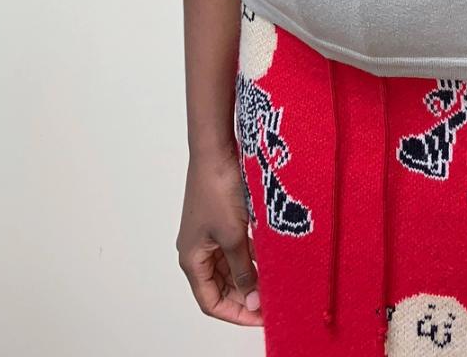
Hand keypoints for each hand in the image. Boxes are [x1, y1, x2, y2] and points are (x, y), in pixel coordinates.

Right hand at [176, 146, 262, 325]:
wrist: (216, 148)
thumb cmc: (217, 188)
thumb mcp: (234, 236)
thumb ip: (244, 270)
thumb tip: (253, 301)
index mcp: (192, 259)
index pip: (211, 301)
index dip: (236, 313)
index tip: (261, 317)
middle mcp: (197, 250)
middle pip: (220, 286)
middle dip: (245, 296)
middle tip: (272, 301)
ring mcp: (209, 234)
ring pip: (229, 268)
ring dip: (250, 275)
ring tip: (274, 282)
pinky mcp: (221, 219)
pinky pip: (235, 248)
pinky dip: (251, 256)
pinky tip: (270, 257)